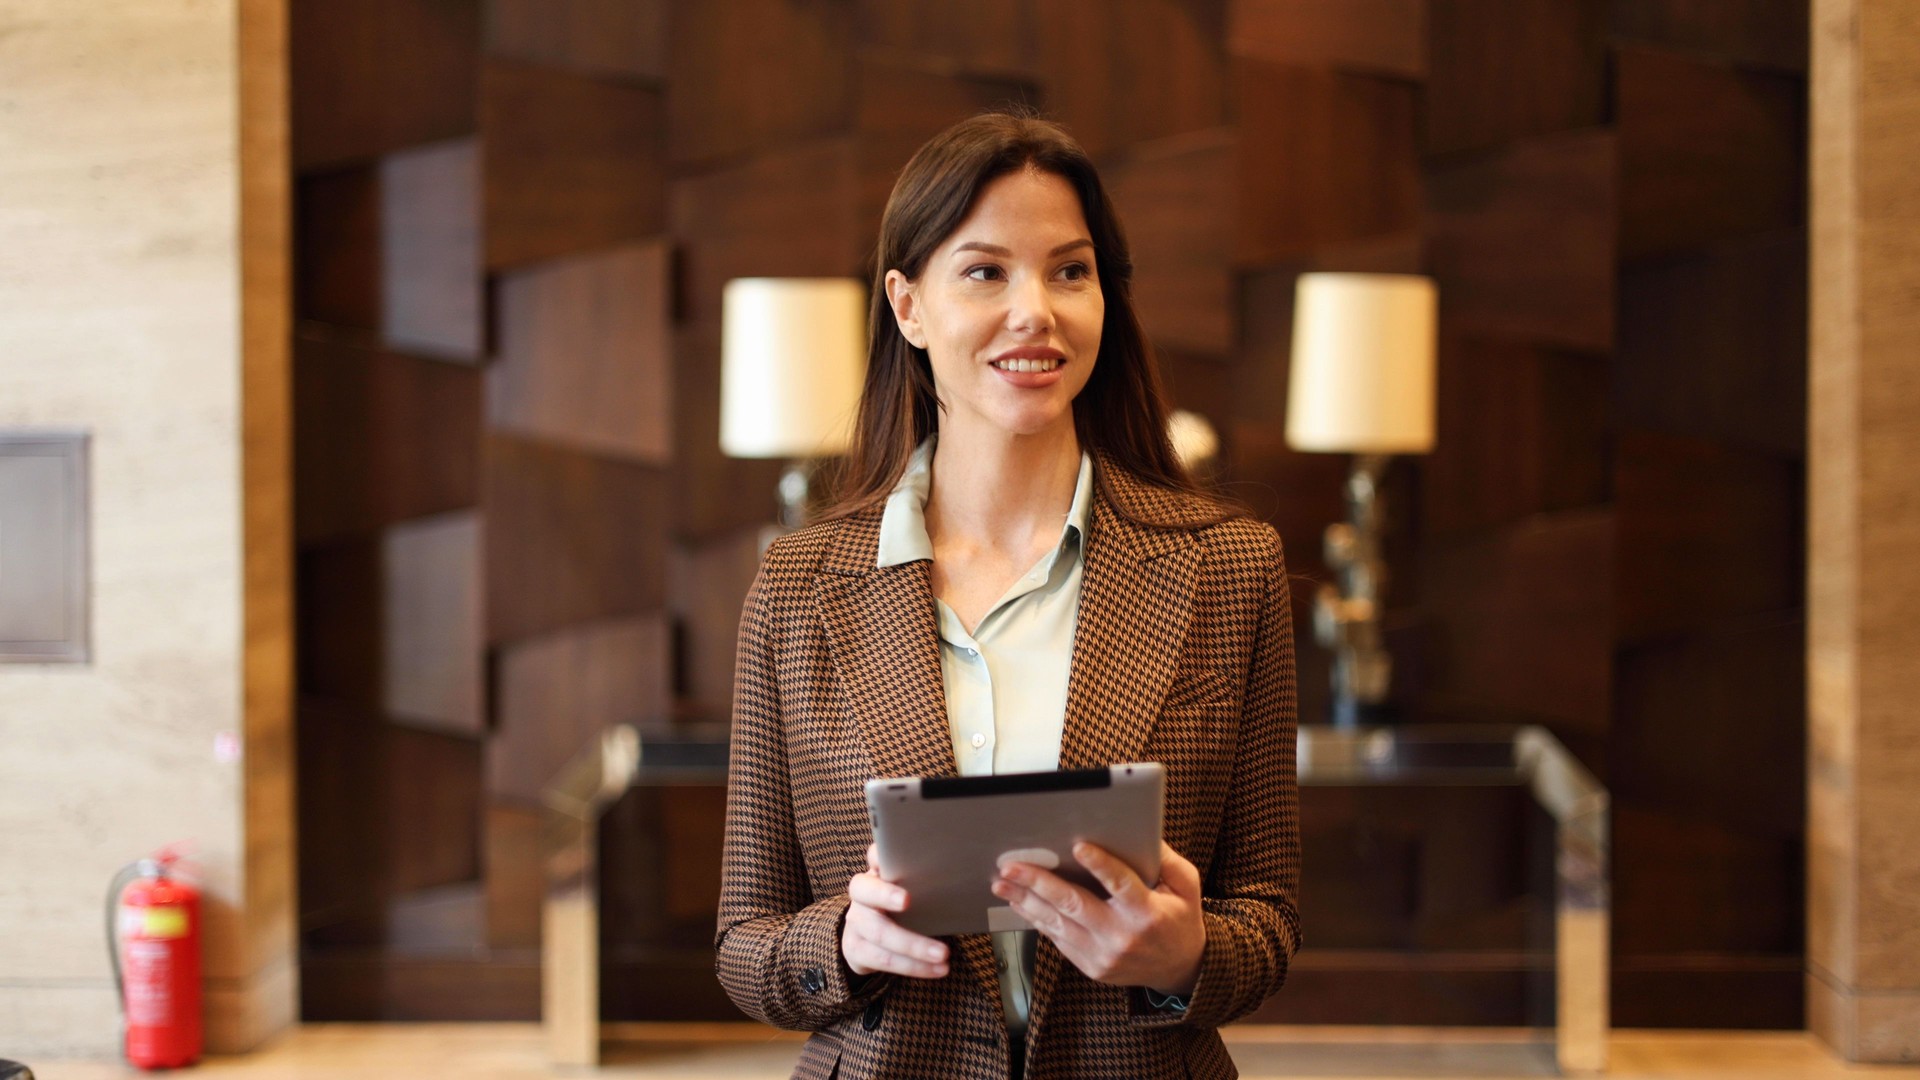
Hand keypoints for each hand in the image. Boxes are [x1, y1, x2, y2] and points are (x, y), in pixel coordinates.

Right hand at [843, 843, 949, 978]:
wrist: (870, 937)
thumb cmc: (903, 907)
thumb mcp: (913, 890)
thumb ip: (926, 879)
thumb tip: (965, 871)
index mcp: (876, 873)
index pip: (874, 857)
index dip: (881, 857)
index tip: (896, 870)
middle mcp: (860, 895)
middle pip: (865, 892)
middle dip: (887, 895)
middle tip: (908, 901)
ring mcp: (855, 923)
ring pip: (878, 933)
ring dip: (912, 946)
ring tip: (943, 954)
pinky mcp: (856, 949)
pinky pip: (883, 960)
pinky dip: (913, 967)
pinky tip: (937, 970)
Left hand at [991, 841, 1204, 995]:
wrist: (1180, 969)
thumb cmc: (1180, 919)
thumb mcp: (1187, 886)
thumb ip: (1166, 860)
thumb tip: (1140, 832)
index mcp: (1147, 913)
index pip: (1120, 884)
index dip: (1100, 865)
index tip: (1078, 846)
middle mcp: (1123, 936)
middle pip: (1075, 905)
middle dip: (1039, 883)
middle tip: (1012, 865)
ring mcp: (1104, 956)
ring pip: (1058, 924)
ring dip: (1026, 901)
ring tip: (1002, 882)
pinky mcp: (1091, 967)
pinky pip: (1058, 940)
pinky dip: (1037, 919)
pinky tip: (1020, 902)